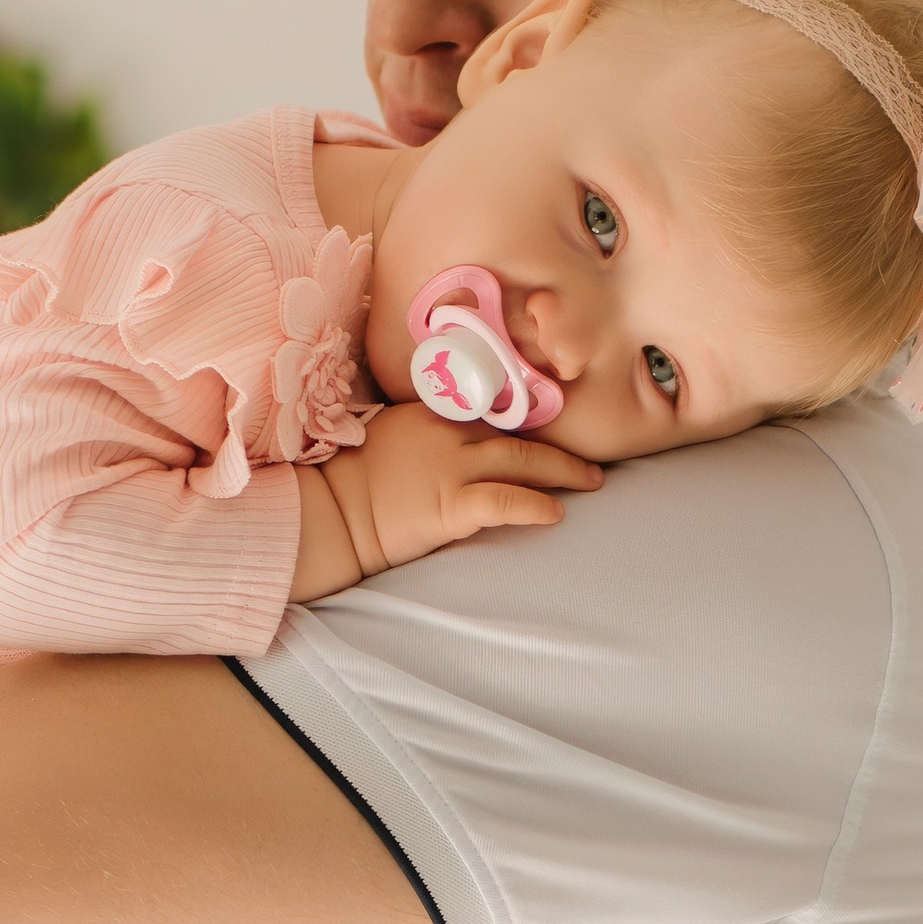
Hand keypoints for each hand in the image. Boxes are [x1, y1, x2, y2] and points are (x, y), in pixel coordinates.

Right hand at [293, 400, 599, 595]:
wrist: (330, 512)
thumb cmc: (352, 482)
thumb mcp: (389, 437)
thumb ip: (426, 433)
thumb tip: (452, 441)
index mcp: (433, 412)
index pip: (492, 409)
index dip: (527, 419)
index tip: (555, 425)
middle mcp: (449, 433)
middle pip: (518, 432)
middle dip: (560, 446)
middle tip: (590, 460)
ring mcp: (452, 467)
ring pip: (523, 460)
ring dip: (564, 472)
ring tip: (592, 482)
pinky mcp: (451, 505)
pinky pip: (506, 500)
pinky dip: (535, 505)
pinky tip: (557, 513)